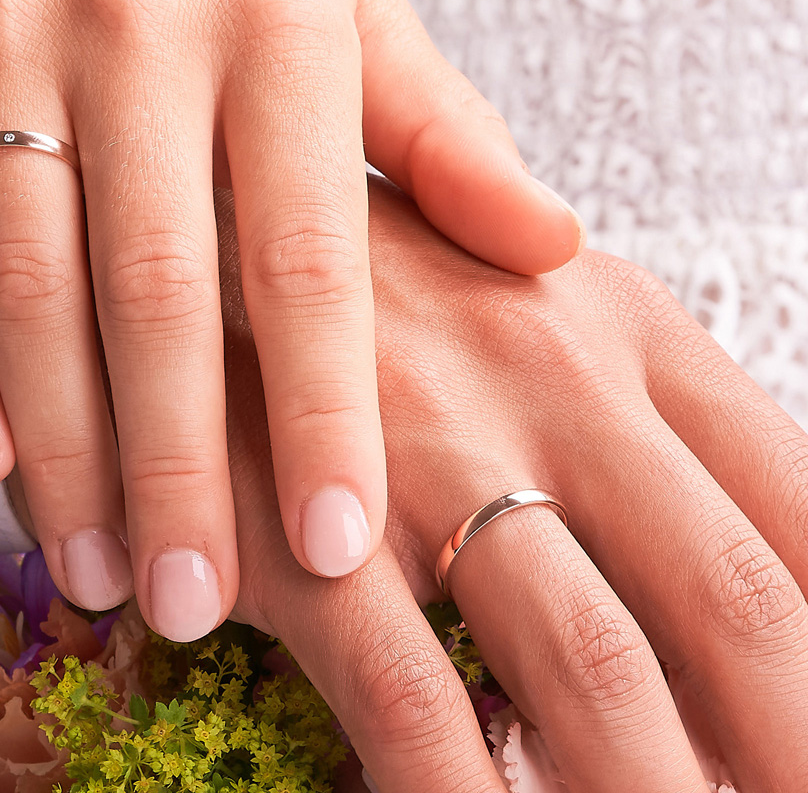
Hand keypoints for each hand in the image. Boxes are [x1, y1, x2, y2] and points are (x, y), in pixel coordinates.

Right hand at [0, 0, 582, 630]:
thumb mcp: (348, 4)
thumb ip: (444, 135)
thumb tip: (548, 244)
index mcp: (275, 28)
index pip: (309, 251)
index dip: (326, 408)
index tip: (342, 541)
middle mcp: (137, 36)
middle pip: (157, 290)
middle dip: (176, 466)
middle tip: (196, 598)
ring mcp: (2, 47)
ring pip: (28, 282)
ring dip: (60, 445)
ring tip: (95, 563)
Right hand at [216, 180, 807, 791]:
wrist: (215, 224)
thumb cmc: (387, 272)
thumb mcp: (534, 285)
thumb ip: (650, 390)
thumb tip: (772, 534)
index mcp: (620, 324)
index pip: (797, 502)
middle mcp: (550, 383)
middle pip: (730, 604)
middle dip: (793, 748)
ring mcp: (432, 454)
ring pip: (595, 677)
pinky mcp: (313, 529)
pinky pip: (418, 703)